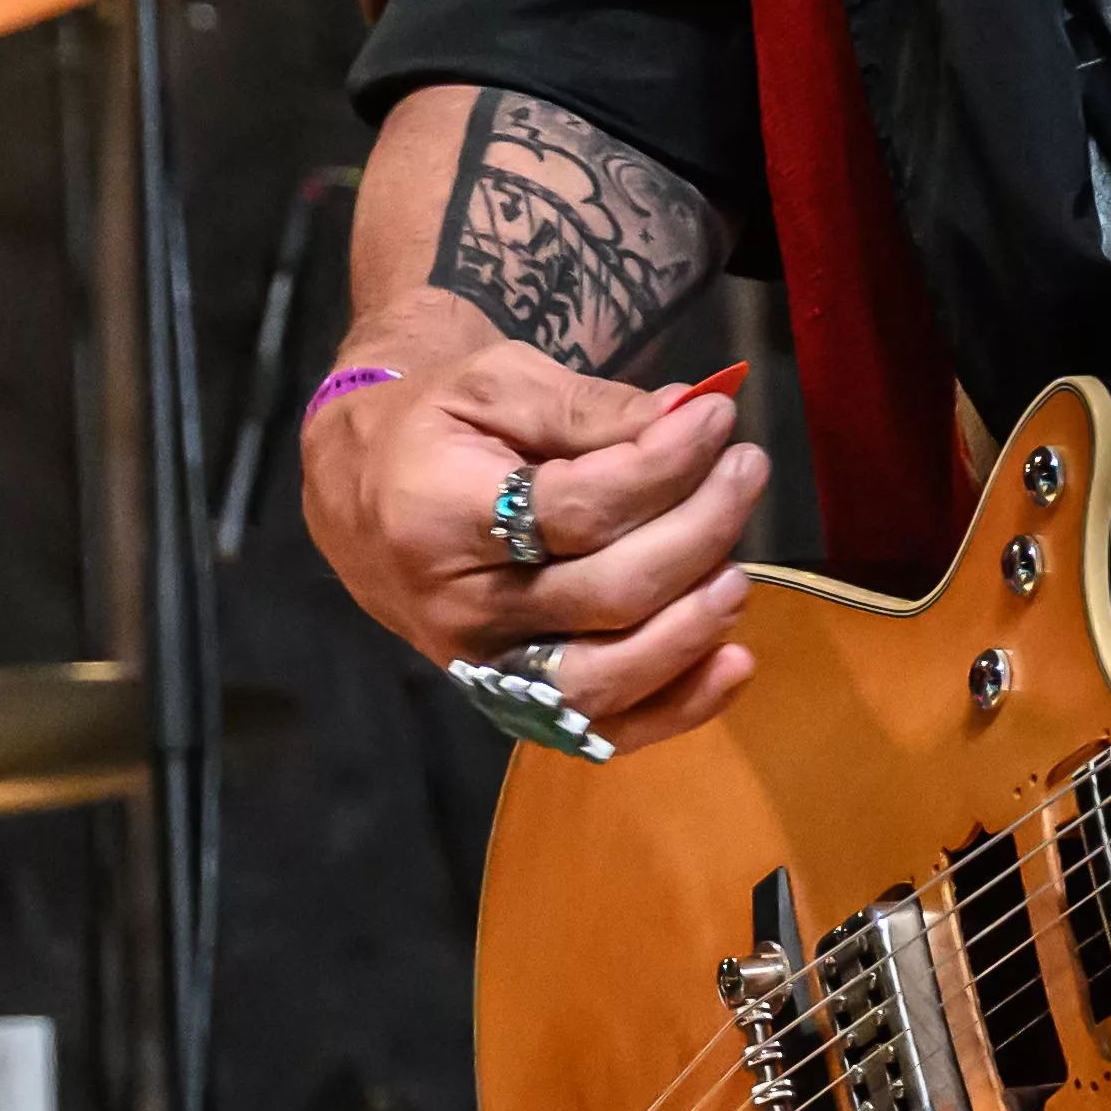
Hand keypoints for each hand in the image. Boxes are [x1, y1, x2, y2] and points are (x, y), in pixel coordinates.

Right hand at [302, 322, 765, 741]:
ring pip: (609, 675)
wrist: (364, 484)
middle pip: (610, 592)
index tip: (715, 417)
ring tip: (739, 567)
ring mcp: (482, 664)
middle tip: (746, 468)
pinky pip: (601, 728)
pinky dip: (677, 706)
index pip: (578, 510)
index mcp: (439, 518)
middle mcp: (458, 607)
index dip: (664, 465)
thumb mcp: (496, 382)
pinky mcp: (510, 698)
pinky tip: (733, 663)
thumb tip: (685, 420)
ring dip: (695, 625)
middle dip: (700, 529)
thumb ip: (587, 407)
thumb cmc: (436, 424)